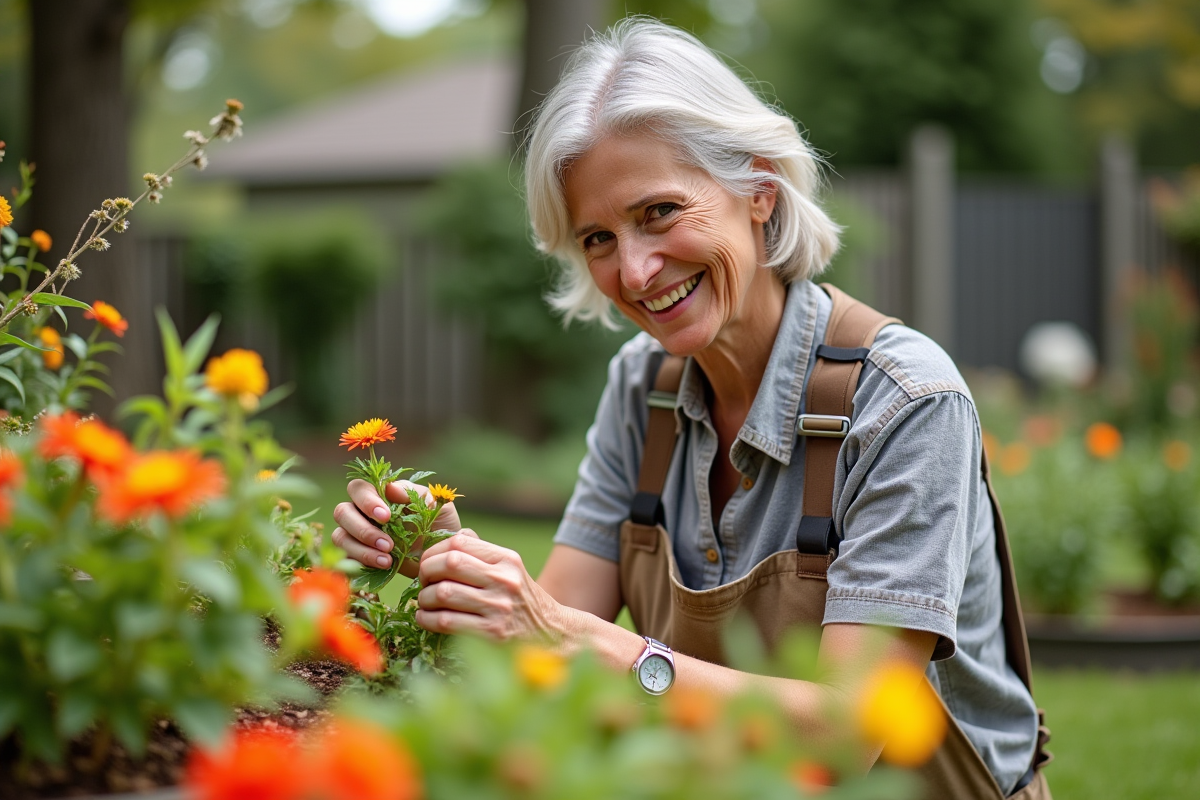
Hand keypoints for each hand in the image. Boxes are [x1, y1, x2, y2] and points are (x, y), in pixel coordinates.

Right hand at [332, 479, 461, 575]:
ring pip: (340, 536)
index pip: (358, 488)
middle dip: (362, 529)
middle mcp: (363, 513)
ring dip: (361, 549)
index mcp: (380, 495)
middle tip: (387, 544)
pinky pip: (344, 558)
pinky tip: (382, 566)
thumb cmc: (440, 526)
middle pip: (342, 512)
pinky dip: (359, 563)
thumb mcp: (437, 506)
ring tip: (387, 560)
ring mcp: (357, 535)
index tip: (386, 516)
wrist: (443, 557)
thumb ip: (415, 493)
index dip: (366, 501)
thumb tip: (390, 487)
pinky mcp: (357, 556)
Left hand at [415, 533, 566, 642]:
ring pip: (443, 593)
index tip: (429, 564)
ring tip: (426, 603)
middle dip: (426, 573)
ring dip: (425, 599)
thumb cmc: (521, 601)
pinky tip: (427, 620)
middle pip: (448, 564)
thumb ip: (482, 556)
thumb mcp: (511, 571)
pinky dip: (427, 620)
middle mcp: (505, 580)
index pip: (459, 542)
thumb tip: (443, 543)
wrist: (552, 635)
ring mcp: (499, 607)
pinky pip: (445, 622)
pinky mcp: (491, 634)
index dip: (434, 551)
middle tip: (424, 583)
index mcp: (507, 560)